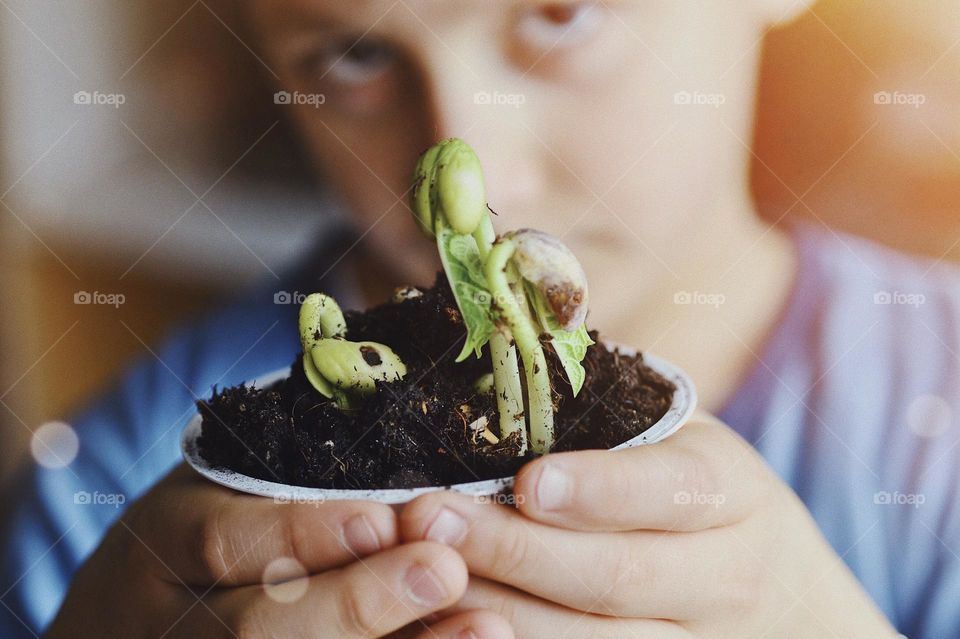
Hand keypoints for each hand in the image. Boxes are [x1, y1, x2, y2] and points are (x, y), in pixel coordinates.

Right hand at [46, 465, 512, 638]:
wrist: (137, 615)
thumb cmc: (204, 526)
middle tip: (444, 570)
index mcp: (163, 541)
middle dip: (355, 602)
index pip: (223, 540)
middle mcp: (174, 619)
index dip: (303, 533)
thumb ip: (288, 465)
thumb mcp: (218, 481)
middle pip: (256, 628)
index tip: (384, 519)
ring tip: (484, 627)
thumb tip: (404, 391)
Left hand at [400, 413, 897, 637]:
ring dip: (502, 610)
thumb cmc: (704, 500)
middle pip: (617, 576)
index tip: (527, 481)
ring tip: (423, 573)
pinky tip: (457, 623)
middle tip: (430, 519)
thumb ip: (616, 429)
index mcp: (730, 493)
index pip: (670, 490)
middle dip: (515, 551)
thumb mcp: (686, 446)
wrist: (786, 601)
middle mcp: (725, 578)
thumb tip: (502, 372)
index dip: (598, 489)